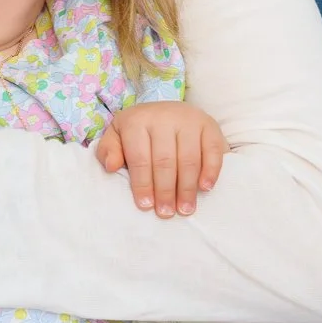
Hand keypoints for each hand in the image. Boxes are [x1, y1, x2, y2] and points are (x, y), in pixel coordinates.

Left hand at [94, 101, 224, 217]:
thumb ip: (109, 150)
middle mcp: (164, 117)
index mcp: (137, 121)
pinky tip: (205, 188)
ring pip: (189, 158)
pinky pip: (212, 150)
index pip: (139, 158)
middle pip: (165, 161)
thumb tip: (111, 166)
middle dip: (165, 190)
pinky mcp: (210, 125)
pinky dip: (210, 171)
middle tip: (166, 213)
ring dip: (187, 187)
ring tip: (184, 209)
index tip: (145, 206)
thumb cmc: (141, 130)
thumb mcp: (118, 135)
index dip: (142, 184)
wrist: (170, 110)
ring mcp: (189, 120)